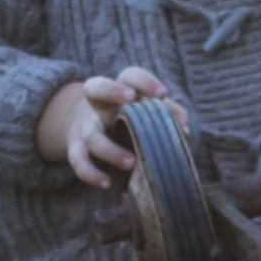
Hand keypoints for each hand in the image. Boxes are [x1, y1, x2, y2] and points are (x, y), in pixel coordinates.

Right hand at [36, 67, 187, 188]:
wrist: (90, 134)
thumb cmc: (129, 121)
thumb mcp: (146, 114)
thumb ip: (167, 115)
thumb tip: (183, 130)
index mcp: (120, 92)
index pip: (129, 75)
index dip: (144, 81)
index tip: (162, 94)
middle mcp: (99, 105)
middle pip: (95, 87)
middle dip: (112, 90)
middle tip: (131, 99)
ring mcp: (85, 126)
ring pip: (90, 134)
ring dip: (110, 150)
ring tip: (131, 163)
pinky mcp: (76, 149)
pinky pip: (78, 161)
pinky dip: (91, 174)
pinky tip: (108, 184)